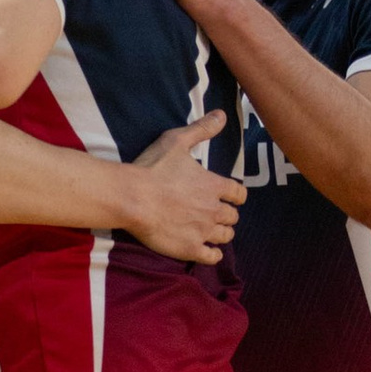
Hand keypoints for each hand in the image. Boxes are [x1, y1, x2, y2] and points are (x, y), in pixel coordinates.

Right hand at [119, 117, 248, 263]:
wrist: (131, 197)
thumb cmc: (152, 168)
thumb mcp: (177, 141)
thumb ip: (202, 129)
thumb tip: (222, 114)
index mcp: (214, 185)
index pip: (239, 194)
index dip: (235, 196)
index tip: (230, 197)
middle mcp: (213, 209)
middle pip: (233, 217)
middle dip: (226, 215)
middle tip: (214, 214)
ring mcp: (203, 231)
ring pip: (225, 236)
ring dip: (221, 233)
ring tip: (210, 231)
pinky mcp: (190, 249)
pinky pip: (212, 257)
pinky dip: (212, 254)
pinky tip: (207, 250)